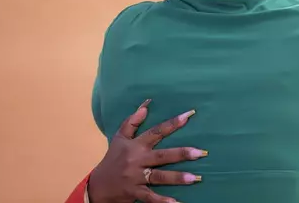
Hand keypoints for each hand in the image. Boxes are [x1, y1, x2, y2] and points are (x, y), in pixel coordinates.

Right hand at [88, 100, 206, 202]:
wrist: (98, 186)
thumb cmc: (112, 159)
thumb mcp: (119, 138)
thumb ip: (132, 121)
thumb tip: (145, 105)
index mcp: (136, 145)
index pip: (156, 131)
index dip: (172, 123)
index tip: (189, 115)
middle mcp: (137, 160)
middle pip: (162, 155)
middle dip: (181, 154)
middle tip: (200, 153)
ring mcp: (136, 177)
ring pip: (159, 177)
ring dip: (177, 178)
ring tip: (196, 178)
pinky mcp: (135, 192)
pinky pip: (150, 197)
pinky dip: (162, 201)